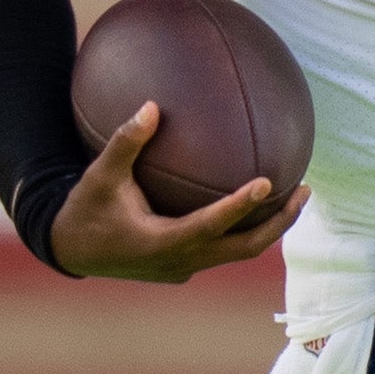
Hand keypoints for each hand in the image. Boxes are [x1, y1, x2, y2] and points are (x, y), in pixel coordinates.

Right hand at [49, 102, 307, 282]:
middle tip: (305, 191)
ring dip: (269, 228)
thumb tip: (152, 105)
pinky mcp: (183, 267)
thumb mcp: (99, 175)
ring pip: (239, 252)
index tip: (269, 182)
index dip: (241, 206)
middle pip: (245, 248)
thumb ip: (125, 142)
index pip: (212, 225)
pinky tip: (257, 202)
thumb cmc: (85, 209)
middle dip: (279, 223)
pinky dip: (245, 229)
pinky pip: (224, 249)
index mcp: (163, 243)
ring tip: (296, 195)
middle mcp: (181, 262)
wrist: (70, 250)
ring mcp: (184, 268)